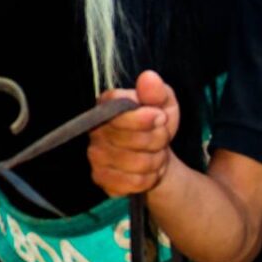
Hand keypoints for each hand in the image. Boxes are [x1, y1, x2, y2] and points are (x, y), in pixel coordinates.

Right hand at [88, 70, 180, 196]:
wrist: (155, 154)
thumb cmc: (156, 124)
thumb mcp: (165, 103)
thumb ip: (157, 91)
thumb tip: (149, 78)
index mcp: (107, 105)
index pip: (117, 109)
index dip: (143, 117)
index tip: (160, 117)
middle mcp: (96, 130)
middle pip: (130, 139)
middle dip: (157, 140)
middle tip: (162, 138)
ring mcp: (96, 156)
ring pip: (135, 163)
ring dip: (156, 161)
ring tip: (157, 154)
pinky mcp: (101, 178)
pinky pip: (132, 183)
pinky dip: (149, 179)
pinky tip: (149, 171)